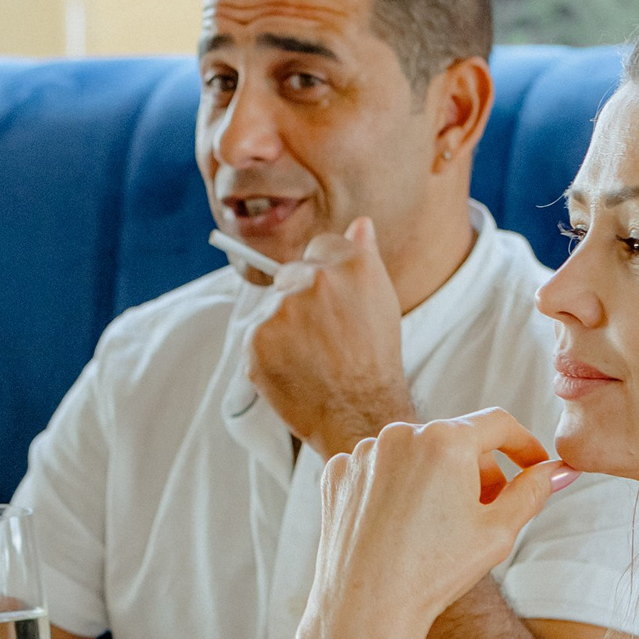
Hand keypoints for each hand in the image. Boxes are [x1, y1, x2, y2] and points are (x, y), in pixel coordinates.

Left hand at [248, 218, 414, 457]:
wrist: (360, 415)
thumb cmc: (375, 361)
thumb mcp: (381, 303)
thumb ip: (365, 258)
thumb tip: (360, 223)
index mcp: (352, 263)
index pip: (321, 246)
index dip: (326, 277)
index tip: (335, 305)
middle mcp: (316, 278)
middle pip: (290, 274)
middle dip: (299, 300)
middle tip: (325, 339)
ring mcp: (284, 307)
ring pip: (272, 307)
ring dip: (283, 329)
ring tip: (312, 359)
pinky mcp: (257, 336)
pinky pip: (256, 335)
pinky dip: (268, 353)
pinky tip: (295, 370)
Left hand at [300, 408, 566, 638]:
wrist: (365, 610)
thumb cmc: (435, 573)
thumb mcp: (498, 532)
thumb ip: (533, 491)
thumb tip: (557, 469)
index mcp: (445, 440)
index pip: (498, 424)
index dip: (524, 444)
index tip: (534, 466)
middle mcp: (400, 433)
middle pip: (456, 440)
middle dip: (478, 470)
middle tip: (487, 513)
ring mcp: (363, 452)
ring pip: (415, 455)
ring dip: (435, 478)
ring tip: (438, 528)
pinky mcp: (338, 473)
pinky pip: (379, 470)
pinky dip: (395, 489)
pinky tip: (399, 527)